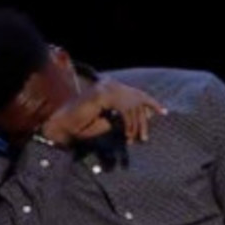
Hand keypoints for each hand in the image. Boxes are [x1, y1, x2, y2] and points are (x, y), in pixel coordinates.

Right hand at [40, 78, 167, 145]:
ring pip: (133, 107)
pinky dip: (128, 125)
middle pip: (138, 99)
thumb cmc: (82, 125)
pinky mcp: (102, 96)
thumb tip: (148, 114)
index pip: (136, 92)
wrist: (61, 125)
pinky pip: (125, 111)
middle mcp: (109, 84)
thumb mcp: (110, 120)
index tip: (163, 112)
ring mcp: (105, 88)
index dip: (150, 102)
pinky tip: (126, 136)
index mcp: (110, 87)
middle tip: (144, 138)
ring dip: (135, 127)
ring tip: (133, 140)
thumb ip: (126, 116)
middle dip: (143, 120)